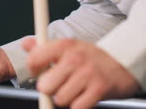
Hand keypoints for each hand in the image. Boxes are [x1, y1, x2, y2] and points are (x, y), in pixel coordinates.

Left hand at [23, 37, 139, 108]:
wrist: (122, 63)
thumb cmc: (90, 57)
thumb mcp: (67, 47)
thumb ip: (44, 47)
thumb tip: (25, 44)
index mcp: (64, 46)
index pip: (35, 58)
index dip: (32, 69)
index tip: (37, 72)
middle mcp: (75, 59)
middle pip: (45, 85)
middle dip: (48, 89)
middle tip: (56, 84)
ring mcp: (87, 74)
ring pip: (60, 99)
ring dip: (64, 98)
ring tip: (71, 90)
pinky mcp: (99, 90)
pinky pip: (77, 107)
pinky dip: (77, 105)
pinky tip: (81, 97)